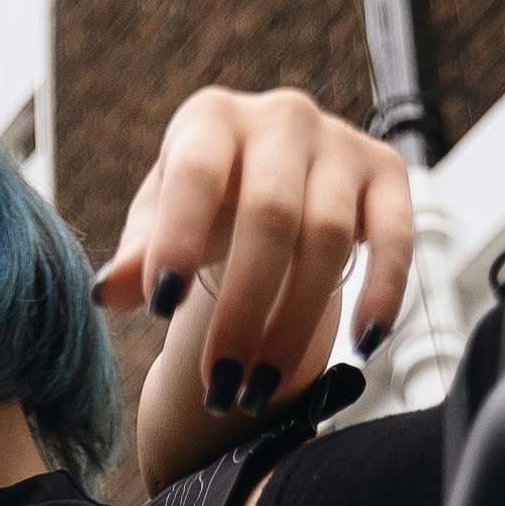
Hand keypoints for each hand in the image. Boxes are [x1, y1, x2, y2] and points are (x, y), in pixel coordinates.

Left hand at [97, 86, 415, 489]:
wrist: (274, 178)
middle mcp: (282, 118)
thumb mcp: (162, 220)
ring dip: (296, 324)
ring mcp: (341, 143)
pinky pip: (397, 238)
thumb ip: (139, 254)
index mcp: (213, 119)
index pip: (196, 174)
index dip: (179, 238)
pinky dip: (383, 294)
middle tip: (221, 381)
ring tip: (261, 387)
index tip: (160, 306)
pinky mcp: (388, 174)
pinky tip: (363, 347)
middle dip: (244, 309)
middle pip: (271, 216)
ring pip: (328, 237)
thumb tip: (108, 292)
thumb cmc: (207, 202)